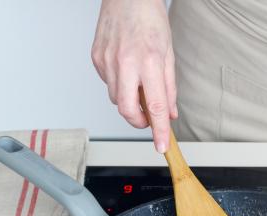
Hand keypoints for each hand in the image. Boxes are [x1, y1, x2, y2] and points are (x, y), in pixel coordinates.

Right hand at [92, 0, 176, 152]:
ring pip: (117, 99)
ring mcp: (107, 61)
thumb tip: (169, 114)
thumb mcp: (169, 54)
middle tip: (149, 118)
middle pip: (128, 111)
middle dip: (139, 122)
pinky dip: (119, 85)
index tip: (161, 146)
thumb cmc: (150, 19)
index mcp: (149, 62)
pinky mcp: (96, 59)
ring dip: (130, 101)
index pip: (155, 107)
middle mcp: (126, 63)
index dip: (158, 131)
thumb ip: (169, 88)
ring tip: (139, 83)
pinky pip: (108, 84)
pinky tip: (126, 70)